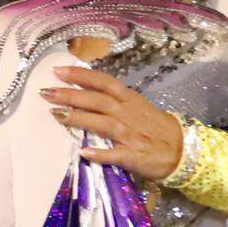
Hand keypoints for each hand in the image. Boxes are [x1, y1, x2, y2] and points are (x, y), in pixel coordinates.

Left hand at [43, 66, 183, 182]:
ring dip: (79, 118)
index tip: (57, 70)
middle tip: (46, 92)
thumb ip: (113, 101)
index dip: (81, 76)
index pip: (104, 82)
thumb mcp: (136, 107)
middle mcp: (128, 114)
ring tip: (56, 114)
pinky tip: (83, 152)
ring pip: (102, 123)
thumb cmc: (155, 127)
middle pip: (97, 100)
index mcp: (129, 100)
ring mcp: (130, 135)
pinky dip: (100, 153)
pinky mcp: (132, 155)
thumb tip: (82, 92)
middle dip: (71, 95)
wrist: (181, 150)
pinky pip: (114, 154)